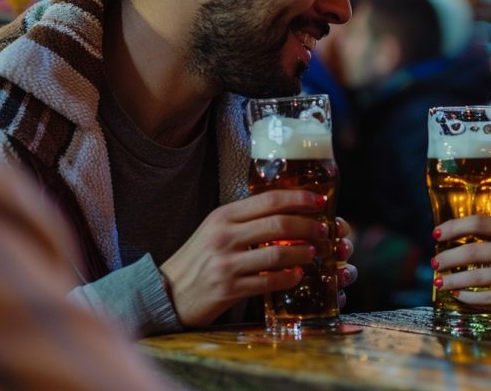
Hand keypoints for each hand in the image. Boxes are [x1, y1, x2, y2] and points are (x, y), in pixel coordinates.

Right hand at [160, 191, 355, 325]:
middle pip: (278, 224)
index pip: (269, 200)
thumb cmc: (197, 258)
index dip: (299, 198)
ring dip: (303, 253)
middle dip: (308, 226)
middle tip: (324, 230)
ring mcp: (226, 263)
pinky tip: (297, 275)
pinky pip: (268, 282)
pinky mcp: (228, 289)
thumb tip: (285, 211)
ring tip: (314, 252)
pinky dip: (288, 278)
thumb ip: (245, 219)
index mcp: (223, 216)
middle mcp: (224, 236)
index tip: (319, 201)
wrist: (166, 292)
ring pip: (277, 254)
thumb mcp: (215, 229)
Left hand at [431, 215, 490, 314]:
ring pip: (477, 276)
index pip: (479, 223)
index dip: (454, 227)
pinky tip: (461, 297)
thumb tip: (478, 238)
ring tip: (440, 282)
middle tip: (434, 262)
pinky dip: (471, 298)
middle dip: (446, 257)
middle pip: (472, 250)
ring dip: (453, 280)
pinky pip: (490, 298)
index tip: (437, 233)